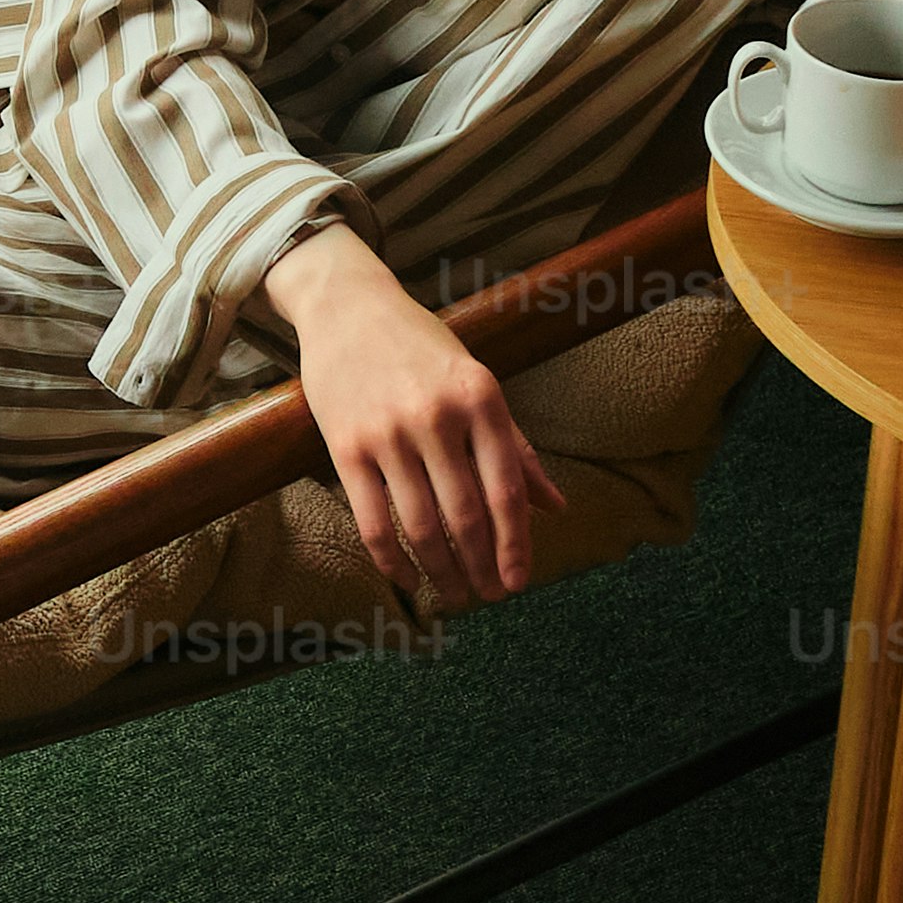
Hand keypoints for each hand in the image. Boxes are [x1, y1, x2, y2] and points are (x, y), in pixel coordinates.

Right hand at [269, 225, 561, 614]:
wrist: (348, 306)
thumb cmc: (421, 347)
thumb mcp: (478, 381)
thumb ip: (515, 446)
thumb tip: (555, 506)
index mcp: (481, 397)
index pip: (506, 489)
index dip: (515, 544)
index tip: (520, 580)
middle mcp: (437, 416)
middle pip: (466, 515)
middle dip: (482, 566)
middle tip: (491, 596)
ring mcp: (388, 433)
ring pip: (421, 525)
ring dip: (443, 571)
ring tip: (456, 595)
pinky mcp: (346, 447)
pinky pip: (373, 521)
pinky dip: (392, 559)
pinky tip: (408, 578)